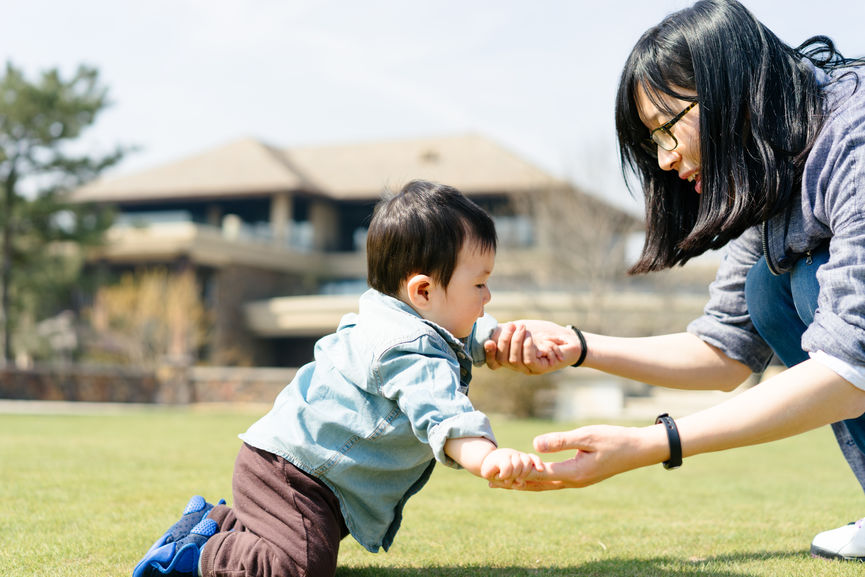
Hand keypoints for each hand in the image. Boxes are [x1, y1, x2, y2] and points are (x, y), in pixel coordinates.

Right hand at [484, 320, 581, 373]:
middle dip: (504, 340)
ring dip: (516, 342)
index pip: (494, 363)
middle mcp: (519, 366)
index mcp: (512, 358)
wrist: (570, 340)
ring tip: (522, 329)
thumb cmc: (546, 334)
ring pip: (513, 361)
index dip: (488, 354)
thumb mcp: (524, 330)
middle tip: (511, 325)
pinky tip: (530, 338)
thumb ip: (509, 332)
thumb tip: (492, 328)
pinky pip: (528, 361)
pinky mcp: (541, 368)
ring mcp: (530, 369)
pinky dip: (526, 348)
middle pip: (502, 360)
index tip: (488, 341)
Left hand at [489, 424, 663, 490]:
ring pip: (545, 485)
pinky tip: (530, 475)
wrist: (639, 450)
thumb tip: (534, 445)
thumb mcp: (586, 435)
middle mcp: (574, 481)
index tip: (498, 470)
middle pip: (537, 485)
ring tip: (504, 483)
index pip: (539, 473)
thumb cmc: (614, 439)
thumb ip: (560, 441)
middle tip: (491, 484)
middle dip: (514, 484)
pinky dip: (538, 479)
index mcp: (574, 473)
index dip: (518, 471)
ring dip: (524, 484)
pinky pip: (554, 481)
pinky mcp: (581, 476)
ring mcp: (578, 481)